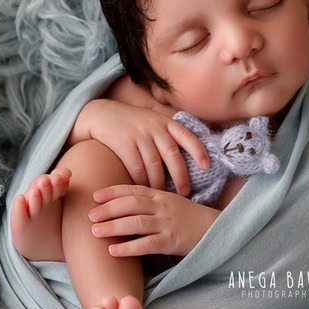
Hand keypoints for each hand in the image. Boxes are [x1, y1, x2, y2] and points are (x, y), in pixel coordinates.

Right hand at [85, 100, 210, 195]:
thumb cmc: (133, 123)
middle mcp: (155, 127)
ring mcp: (139, 135)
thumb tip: (189, 157)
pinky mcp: (123, 144)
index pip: (187, 136)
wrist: (103, 115)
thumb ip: (169, 134)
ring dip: (160, 183)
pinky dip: (142, 181)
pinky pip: (136, 168)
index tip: (206, 165)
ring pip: (154, 165)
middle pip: (173, 155)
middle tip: (185, 192)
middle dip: (181, 176)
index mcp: (166, 122)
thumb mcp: (154, 121)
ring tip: (163, 194)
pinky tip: (144, 189)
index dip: (198, 151)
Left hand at [87, 185, 219, 257]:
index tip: (95, 196)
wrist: (216, 230)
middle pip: (131, 204)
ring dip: (113, 226)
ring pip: (136, 222)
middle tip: (90, 215)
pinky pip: (147, 244)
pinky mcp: (172, 242)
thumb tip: (122, 205)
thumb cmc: (188, 218)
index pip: (133, 190)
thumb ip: (150, 202)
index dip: (113, 192)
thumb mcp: (170, 204)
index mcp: (161, 196)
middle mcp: (163, 207)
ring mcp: (168, 224)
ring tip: (95, 232)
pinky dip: (128, 248)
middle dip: (108, 209)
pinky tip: (113, 251)